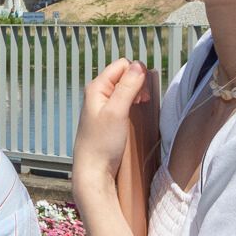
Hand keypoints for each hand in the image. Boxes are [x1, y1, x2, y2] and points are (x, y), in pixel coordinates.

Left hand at [74, 59, 149, 196]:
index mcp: (96, 87)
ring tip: (139, 109)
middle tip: (141, 102)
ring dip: (137, 95)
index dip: (136, 74)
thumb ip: (127, 87)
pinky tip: (135, 115)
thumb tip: (138, 66)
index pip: (122, 65)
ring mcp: (103, 105)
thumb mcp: (117, 111)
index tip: (141, 93)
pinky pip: (125, 102)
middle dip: (138, 84)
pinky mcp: (109, 117)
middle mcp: (98, 93)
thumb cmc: (102, 143)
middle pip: (125, 75)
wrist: (94, 170)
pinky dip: (133, 105)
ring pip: (127, 89)